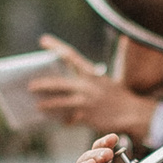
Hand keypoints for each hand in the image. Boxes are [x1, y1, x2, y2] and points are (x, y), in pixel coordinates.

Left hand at [29, 34, 158, 143]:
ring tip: (38, 106)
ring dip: (47, 104)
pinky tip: (60, 121)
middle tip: (30, 85)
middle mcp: (87, 85)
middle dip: (43, 84)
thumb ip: (88, 80)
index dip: (56, 46)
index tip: (43, 40)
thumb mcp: (104, 82)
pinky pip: (69, 119)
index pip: (71, 55)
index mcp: (91, 73)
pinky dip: (64, 120)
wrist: (132, 112)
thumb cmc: (118, 97)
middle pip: (58, 82)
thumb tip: (69, 84)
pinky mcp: (87, 116)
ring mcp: (86, 101)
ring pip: (59, 102)